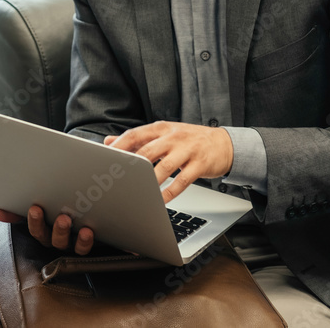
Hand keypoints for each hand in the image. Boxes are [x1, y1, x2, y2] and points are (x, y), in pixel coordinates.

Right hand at [0, 206, 93, 254]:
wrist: (86, 217)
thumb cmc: (55, 212)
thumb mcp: (37, 210)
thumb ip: (17, 211)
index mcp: (43, 230)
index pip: (35, 229)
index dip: (34, 221)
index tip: (35, 208)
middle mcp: (54, 238)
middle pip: (48, 238)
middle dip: (48, 227)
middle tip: (53, 215)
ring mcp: (69, 242)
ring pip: (64, 244)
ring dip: (64, 233)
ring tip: (66, 221)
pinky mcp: (84, 244)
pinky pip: (83, 249)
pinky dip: (84, 241)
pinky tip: (87, 231)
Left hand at [106, 122, 232, 203]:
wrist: (224, 144)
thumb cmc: (190, 140)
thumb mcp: (165, 133)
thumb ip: (139, 138)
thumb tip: (110, 141)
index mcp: (162, 128)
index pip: (136, 134)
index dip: (119, 146)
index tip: (105, 157)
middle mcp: (174, 137)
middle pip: (147, 151)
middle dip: (130, 166)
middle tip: (116, 179)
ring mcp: (188, 150)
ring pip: (164, 167)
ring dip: (149, 182)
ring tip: (137, 193)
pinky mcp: (200, 165)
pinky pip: (182, 181)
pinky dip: (170, 192)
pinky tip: (161, 200)